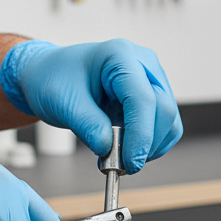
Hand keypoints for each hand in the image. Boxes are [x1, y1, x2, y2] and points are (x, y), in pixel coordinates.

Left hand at [0, 38, 182, 173]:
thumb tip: (109, 149)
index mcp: (120, 56)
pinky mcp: (153, 99)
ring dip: (149, 147)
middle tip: (119, 164)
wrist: (51, 76)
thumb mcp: (63, 102)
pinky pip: (164, 129)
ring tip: (118, 155)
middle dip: (145, 143)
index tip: (130, 163)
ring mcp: (152, 81)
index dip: (141, 135)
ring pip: (169, 122)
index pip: (143, 98)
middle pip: (163, 110)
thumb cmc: (55, 79)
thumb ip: (87, 125)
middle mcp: (143, 65)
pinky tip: (126, 148)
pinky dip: (149, 146)